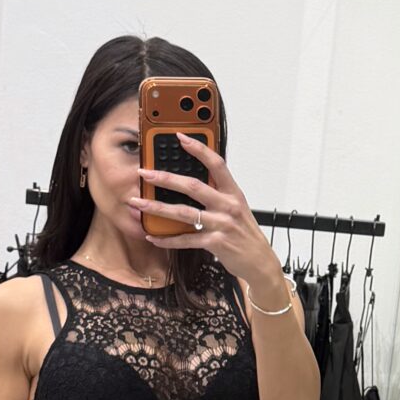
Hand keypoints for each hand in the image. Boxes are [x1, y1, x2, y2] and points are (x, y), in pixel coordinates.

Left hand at [130, 136, 280, 292]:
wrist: (260, 261)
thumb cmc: (246, 234)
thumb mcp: (237, 208)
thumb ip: (218, 194)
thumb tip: (191, 183)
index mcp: (233, 193)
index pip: (216, 164)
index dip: (199, 149)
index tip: (180, 138)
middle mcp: (228, 206)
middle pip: (193, 186)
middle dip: (165, 178)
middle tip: (145, 173)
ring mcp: (222, 224)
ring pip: (184, 212)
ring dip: (158, 207)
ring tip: (139, 203)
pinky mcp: (215, 243)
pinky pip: (186, 239)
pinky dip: (167, 239)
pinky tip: (154, 237)